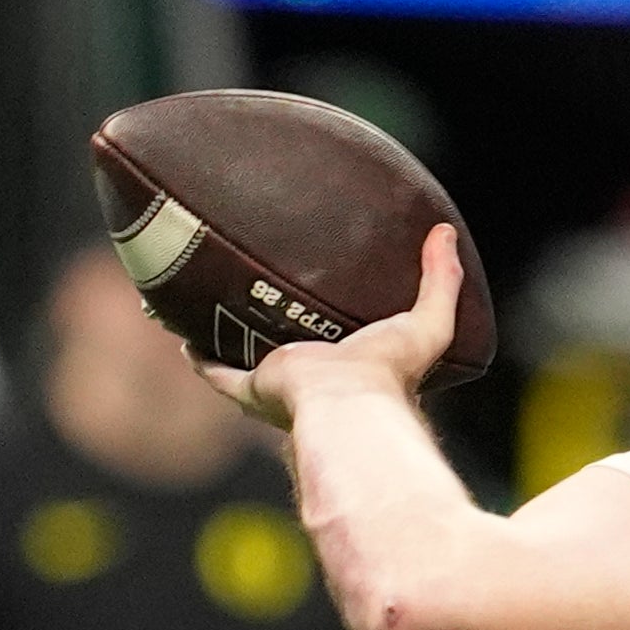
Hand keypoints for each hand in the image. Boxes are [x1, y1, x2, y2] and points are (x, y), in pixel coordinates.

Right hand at [192, 225, 462, 430]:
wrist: (348, 398)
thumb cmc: (389, 370)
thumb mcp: (429, 321)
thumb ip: (442, 279)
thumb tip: (446, 231)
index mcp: (352, 367)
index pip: (340, 342)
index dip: (332, 320)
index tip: (323, 291)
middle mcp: (314, 378)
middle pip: (291, 348)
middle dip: (278, 324)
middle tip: (265, 287)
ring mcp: (279, 384)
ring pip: (247, 357)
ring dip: (231, 336)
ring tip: (217, 304)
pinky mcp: (251, 387)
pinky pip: (215, 371)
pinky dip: (198, 354)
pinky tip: (183, 332)